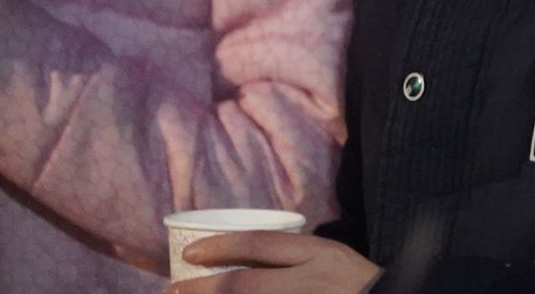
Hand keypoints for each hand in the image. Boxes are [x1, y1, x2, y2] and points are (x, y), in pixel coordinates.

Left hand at [165, 232, 380, 293]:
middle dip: (201, 289)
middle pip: (245, 285)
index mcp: (323, 255)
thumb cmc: (362, 289)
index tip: (188, 254)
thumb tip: (248, 260)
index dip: (221, 246)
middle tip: (172, 290)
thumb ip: (302, 260)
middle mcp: (314, 281)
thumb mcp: (337, 263)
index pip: (263, 244)